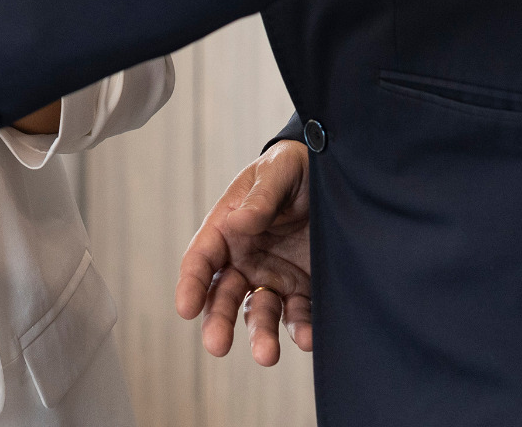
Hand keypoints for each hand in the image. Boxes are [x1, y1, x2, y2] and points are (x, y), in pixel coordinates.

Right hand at [175, 141, 312, 365]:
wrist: (336, 174)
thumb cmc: (293, 167)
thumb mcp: (277, 172)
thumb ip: (260, 198)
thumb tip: (239, 222)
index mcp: (227, 228)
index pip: (201, 260)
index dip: (190, 284)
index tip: (185, 308)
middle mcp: (244, 259)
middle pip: (223, 296)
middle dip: (218, 321)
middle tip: (217, 345)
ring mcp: (274, 276)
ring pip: (258, 313)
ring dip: (260, 335)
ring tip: (267, 355)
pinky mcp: (304, 289)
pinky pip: (299, 315)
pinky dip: (301, 330)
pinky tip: (307, 338)